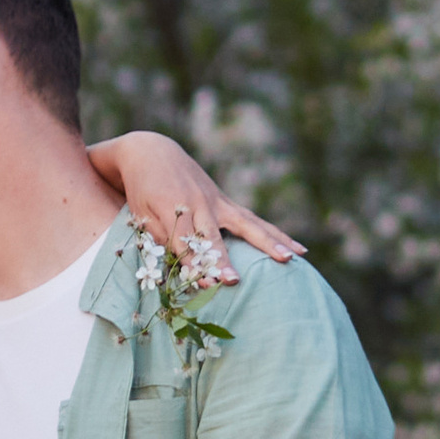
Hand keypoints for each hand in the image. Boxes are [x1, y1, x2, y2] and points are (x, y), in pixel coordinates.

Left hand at [94, 129, 304, 278]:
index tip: (202, 285)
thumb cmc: (142, 190)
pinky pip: (255, 222)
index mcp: (172, 207)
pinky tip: (298, 251)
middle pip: (213, 237)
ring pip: (246, 226)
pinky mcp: (228, 204)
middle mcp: (199, 204)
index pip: (182, 244)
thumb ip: (158, 237)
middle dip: (223, 260)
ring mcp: (217, 203)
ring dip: (267, 244)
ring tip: (288, 260)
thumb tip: (176, 264)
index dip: (192, 265)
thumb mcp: (141, 214)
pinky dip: (276, 236)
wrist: (152, 153)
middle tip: (233, 281)